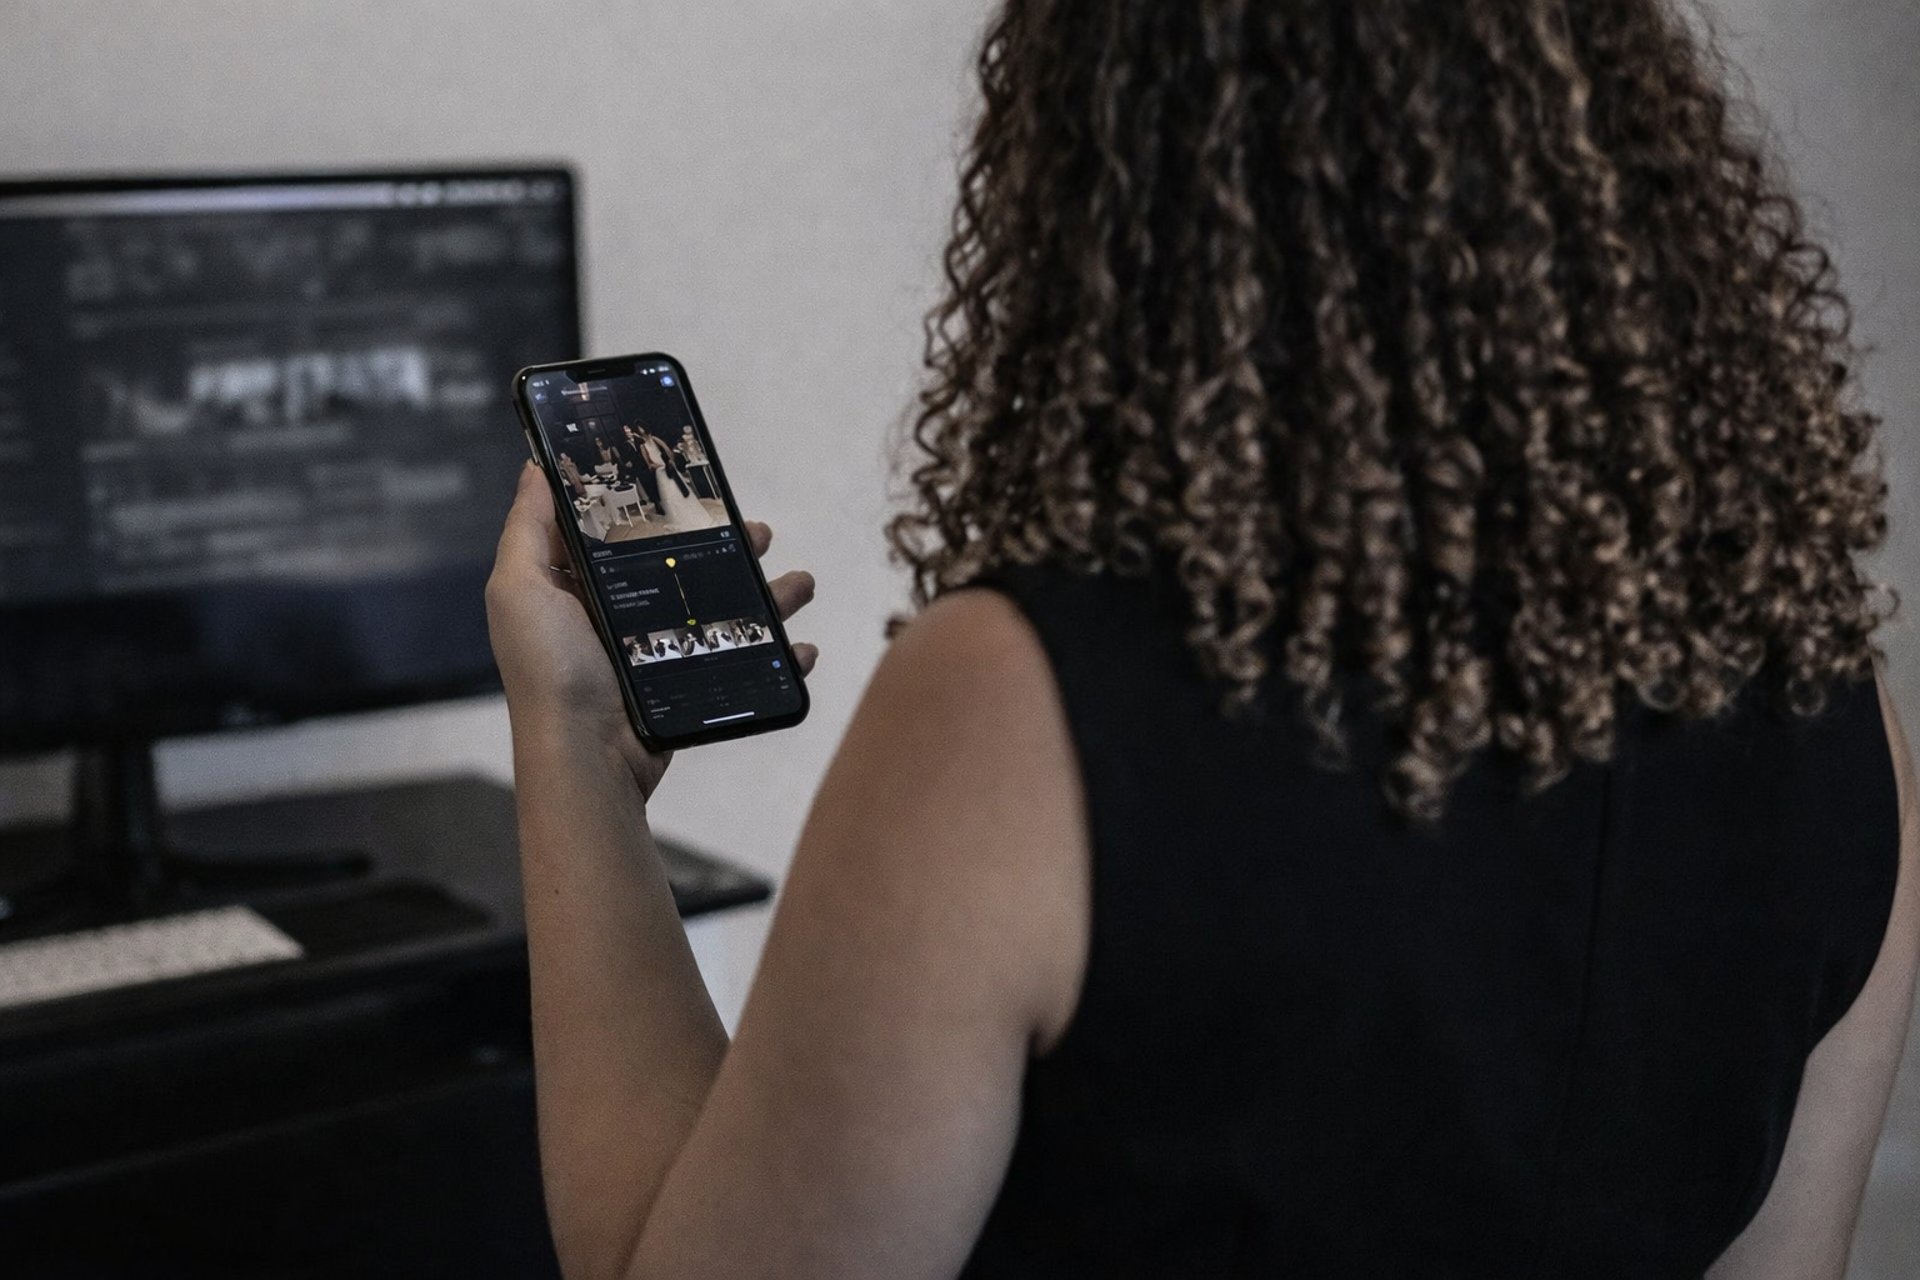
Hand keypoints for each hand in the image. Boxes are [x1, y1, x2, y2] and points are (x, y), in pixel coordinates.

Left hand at [486, 461, 818, 800]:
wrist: (587, 756)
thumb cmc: (551, 668)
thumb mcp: (520, 588)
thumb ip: (528, 527)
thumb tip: (536, 466)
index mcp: (582, 587)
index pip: (626, 533)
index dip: (659, 505)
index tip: (695, 482)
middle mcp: (622, 616)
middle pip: (686, 566)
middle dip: (728, 546)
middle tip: (760, 534)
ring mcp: (659, 653)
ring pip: (724, 611)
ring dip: (768, 595)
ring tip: (799, 584)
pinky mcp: (688, 687)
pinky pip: (742, 664)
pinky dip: (778, 656)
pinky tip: (801, 648)